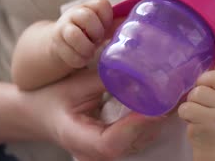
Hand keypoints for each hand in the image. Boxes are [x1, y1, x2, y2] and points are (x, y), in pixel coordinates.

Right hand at [25, 69, 164, 160]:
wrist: (37, 113)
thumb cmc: (53, 97)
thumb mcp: (75, 84)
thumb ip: (106, 77)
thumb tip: (138, 63)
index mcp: (78, 139)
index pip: (111, 143)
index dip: (135, 125)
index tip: (154, 105)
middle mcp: (93, 153)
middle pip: (132, 142)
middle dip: (155, 118)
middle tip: (177, 92)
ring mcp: (104, 154)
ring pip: (139, 141)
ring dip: (158, 119)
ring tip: (175, 93)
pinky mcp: (114, 146)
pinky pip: (138, 137)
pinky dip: (151, 120)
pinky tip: (162, 100)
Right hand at [50, 0, 112, 67]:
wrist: (62, 42)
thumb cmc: (87, 33)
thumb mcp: (102, 26)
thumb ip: (116, 25)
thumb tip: (135, 25)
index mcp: (90, 7)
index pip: (102, 5)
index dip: (107, 19)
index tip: (106, 28)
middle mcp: (74, 13)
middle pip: (87, 17)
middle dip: (96, 33)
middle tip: (97, 41)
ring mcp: (63, 28)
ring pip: (74, 35)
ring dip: (86, 48)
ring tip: (89, 52)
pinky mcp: (56, 44)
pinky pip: (70, 54)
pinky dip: (79, 60)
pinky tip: (81, 58)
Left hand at [177, 60, 214, 151]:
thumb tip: (205, 63)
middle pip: (213, 77)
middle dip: (201, 83)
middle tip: (200, 95)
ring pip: (197, 93)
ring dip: (191, 100)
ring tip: (197, 109)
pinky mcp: (208, 123)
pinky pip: (186, 108)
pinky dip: (184, 113)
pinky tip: (192, 118)